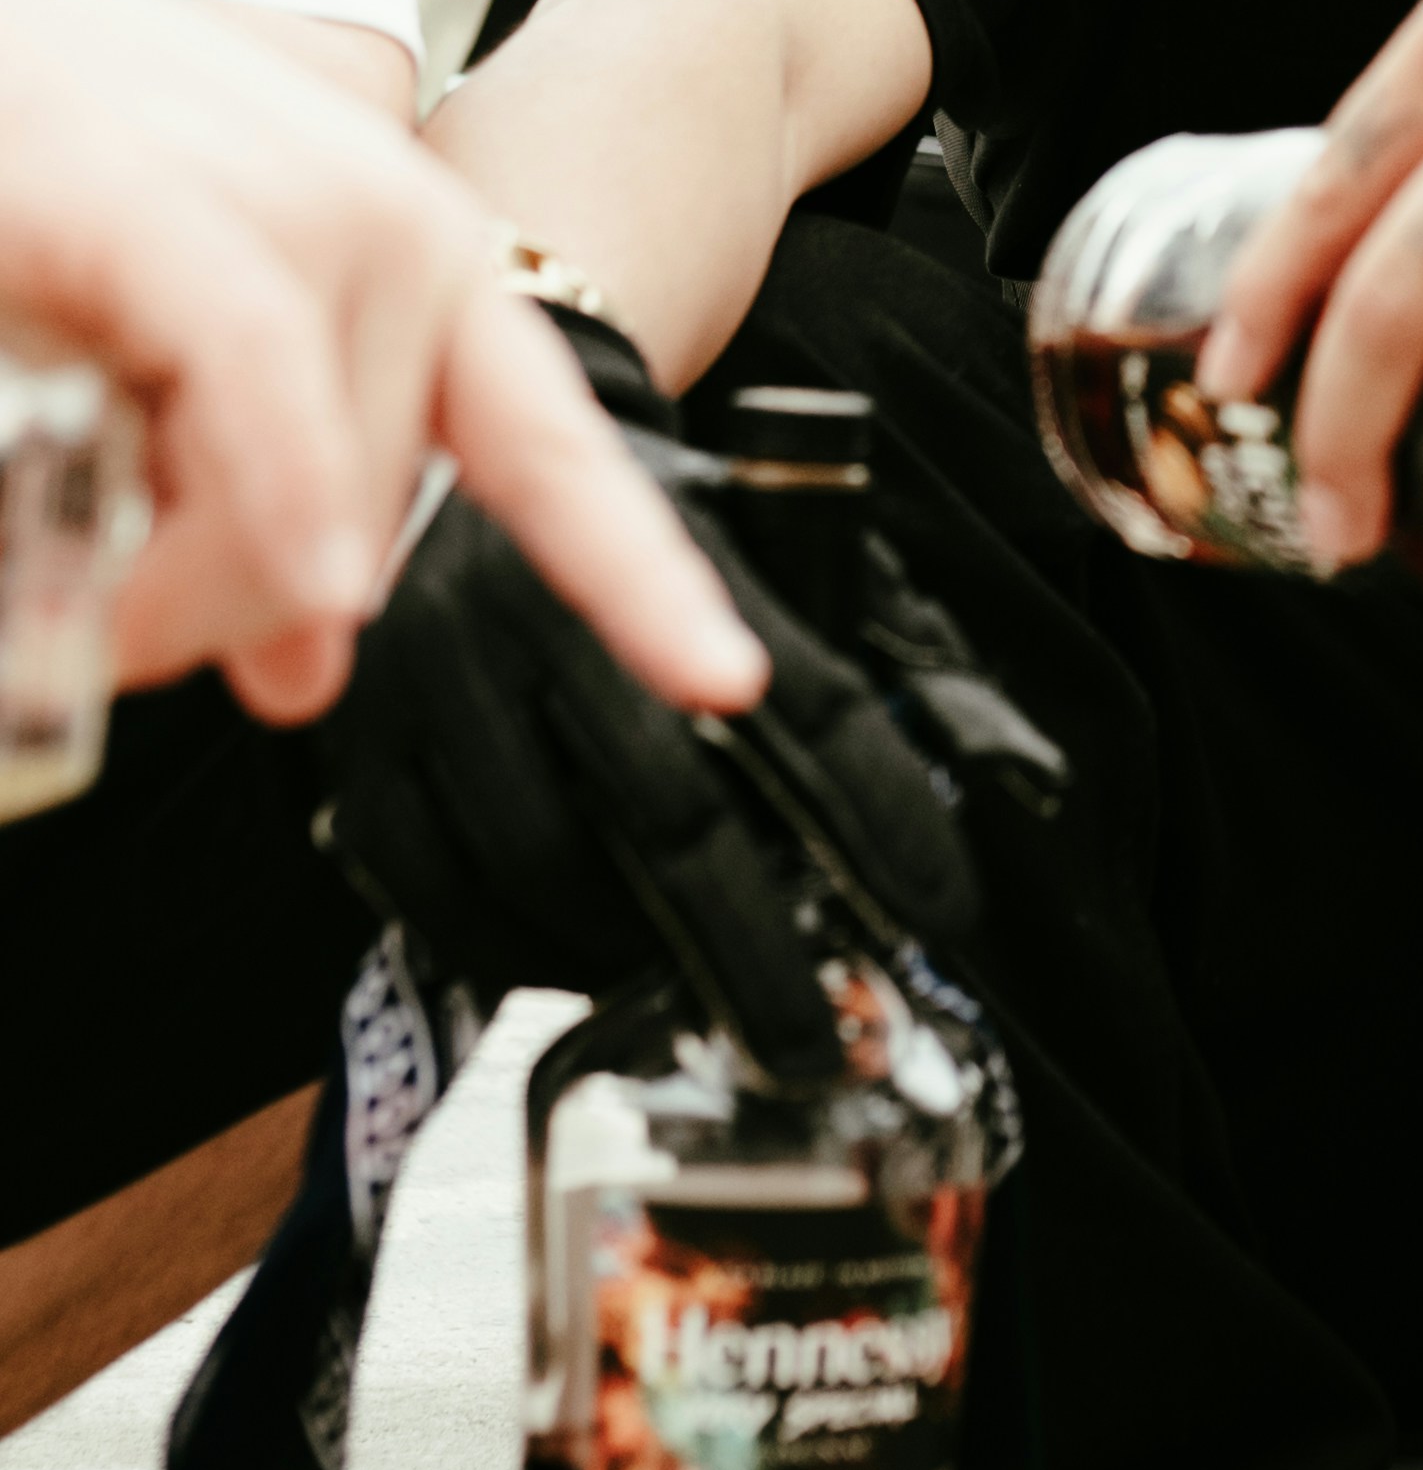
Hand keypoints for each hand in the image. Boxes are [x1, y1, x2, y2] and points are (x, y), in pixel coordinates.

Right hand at [0, 0, 760, 727]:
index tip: (718, 681)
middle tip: (127, 641)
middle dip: (255, 610)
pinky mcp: (168, 199)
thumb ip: (261, 496)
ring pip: (330, 470)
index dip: (637, 575)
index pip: (551, 445)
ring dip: (206, 586)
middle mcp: (387, 228)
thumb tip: (309, 660)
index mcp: (411, 272)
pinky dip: (277, 487)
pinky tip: (288, 576)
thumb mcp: (173, 365)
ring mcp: (293, 201)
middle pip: (394, 504)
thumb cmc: (50, 183)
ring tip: (102, 617)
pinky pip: (262, 376)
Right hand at [325, 322, 1001, 1080]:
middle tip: (819, 1044)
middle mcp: (546, 601)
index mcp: (673, 543)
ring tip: (690, 999)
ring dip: (627, 962)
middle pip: (677, 818)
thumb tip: (1020, 776)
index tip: (940, 914)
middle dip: (760, 955)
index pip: (810, 704)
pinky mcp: (355, 737)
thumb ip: (879, 641)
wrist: (435, 425)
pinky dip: (508, 952)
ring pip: (548, 870)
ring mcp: (435, 673)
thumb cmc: (627, 510)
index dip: (883, 821)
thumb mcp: (761, 528)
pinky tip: (566, 968)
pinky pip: (432, 891)